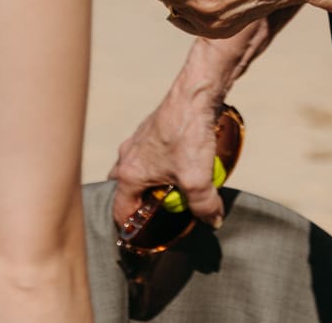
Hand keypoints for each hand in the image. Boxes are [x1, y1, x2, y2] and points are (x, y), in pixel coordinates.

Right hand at [108, 85, 228, 228]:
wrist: (196, 94)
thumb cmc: (188, 134)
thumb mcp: (198, 179)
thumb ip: (204, 206)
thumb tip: (212, 221)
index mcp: (130, 174)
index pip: (120, 211)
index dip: (130, 228)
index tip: (144, 237)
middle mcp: (127, 157)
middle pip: (125, 190)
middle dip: (139, 204)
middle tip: (158, 213)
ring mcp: (138, 141)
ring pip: (137, 170)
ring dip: (151, 183)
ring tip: (173, 190)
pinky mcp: (152, 129)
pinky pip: (151, 154)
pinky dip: (162, 164)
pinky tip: (183, 164)